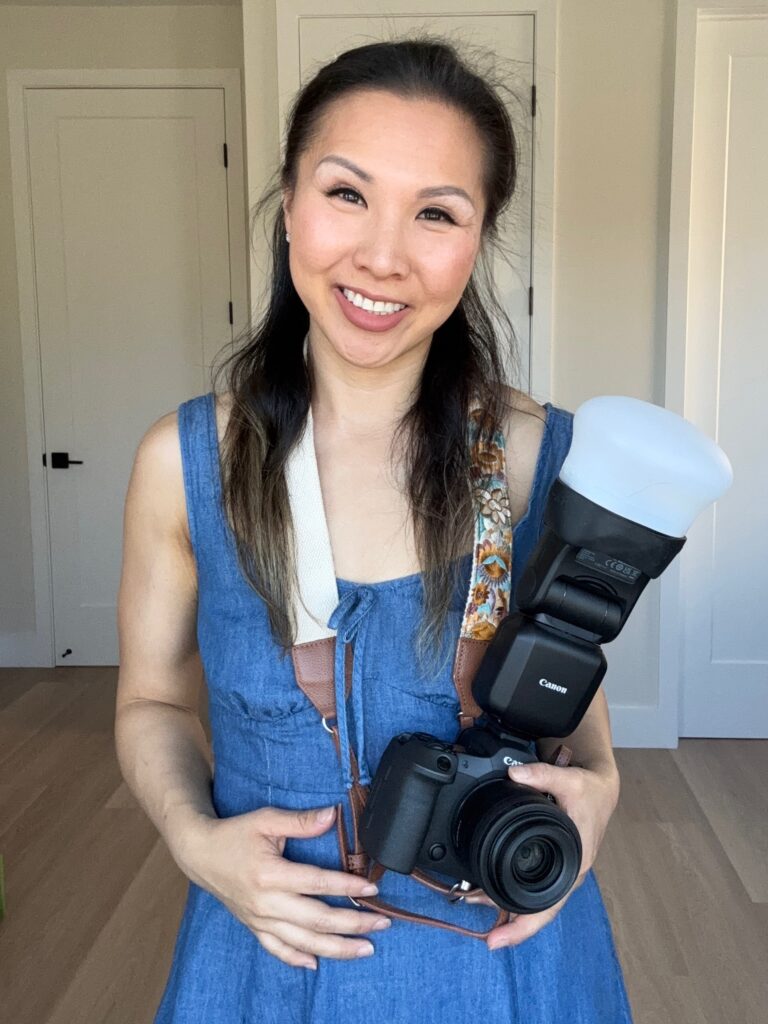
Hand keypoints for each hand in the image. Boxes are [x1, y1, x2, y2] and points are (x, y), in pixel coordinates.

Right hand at [175, 804, 391, 969]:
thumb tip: (333, 815)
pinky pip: (277, 950)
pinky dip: (297, 959)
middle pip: (316, 919)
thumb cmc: (235, 834)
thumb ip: (301, 821)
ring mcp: (259, 919)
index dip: (346, 886)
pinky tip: (317, 963)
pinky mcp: (253, 927)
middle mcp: (266, 903)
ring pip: (303, 942)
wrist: (200, 854)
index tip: (372, 888)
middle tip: (381, 923)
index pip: (317, 883)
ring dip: (337, 948)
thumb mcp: (266, 819)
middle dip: (353, 924)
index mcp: (270, 874)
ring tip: (365, 949)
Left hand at [463, 760, 619, 949]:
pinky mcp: (552, 862)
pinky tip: (487, 882)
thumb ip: (542, 775)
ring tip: (470, 893)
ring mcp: (559, 870)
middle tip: (467, 903)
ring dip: (501, 899)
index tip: (494, 942)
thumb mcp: (570, 779)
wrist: (601, 789)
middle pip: (532, 910)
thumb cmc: (590, 791)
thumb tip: (514, 774)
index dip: (520, 928)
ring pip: (528, 897)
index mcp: (574, 864)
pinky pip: (530, 883)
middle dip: (500, 916)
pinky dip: (509, 885)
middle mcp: (566, 874)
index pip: (546, 908)